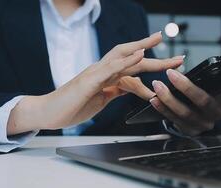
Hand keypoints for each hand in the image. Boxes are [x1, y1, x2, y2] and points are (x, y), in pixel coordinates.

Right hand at [7, 32, 183, 134]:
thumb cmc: (72, 106)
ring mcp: (95, 74)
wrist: (47, 113)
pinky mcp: (88, 82)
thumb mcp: (101, 100)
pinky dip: (125, 60)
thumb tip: (129, 87)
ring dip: (142, 48)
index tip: (169, 62)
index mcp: (106, 76)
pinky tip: (139, 55)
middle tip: (173, 51)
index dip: (150, 62)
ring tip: (157, 41)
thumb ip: (115, 90)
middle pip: (129, 54)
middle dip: (150, 48)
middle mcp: (102, 70)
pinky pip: (109, 68)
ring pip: (121, 56)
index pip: (131, 65)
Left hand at [149, 51, 220, 135]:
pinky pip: (175, 119)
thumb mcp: (213, 85)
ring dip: (169, 98)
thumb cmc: (204, 94)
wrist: (195, 119)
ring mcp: (205, 123)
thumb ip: (218, 74)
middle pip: (204, 100)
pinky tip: (155, 99)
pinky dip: (163, 108)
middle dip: (185, 87)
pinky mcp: (191, 130)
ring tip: (157, 85)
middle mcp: (218, 111)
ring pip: (186, 112)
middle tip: (170, 73)